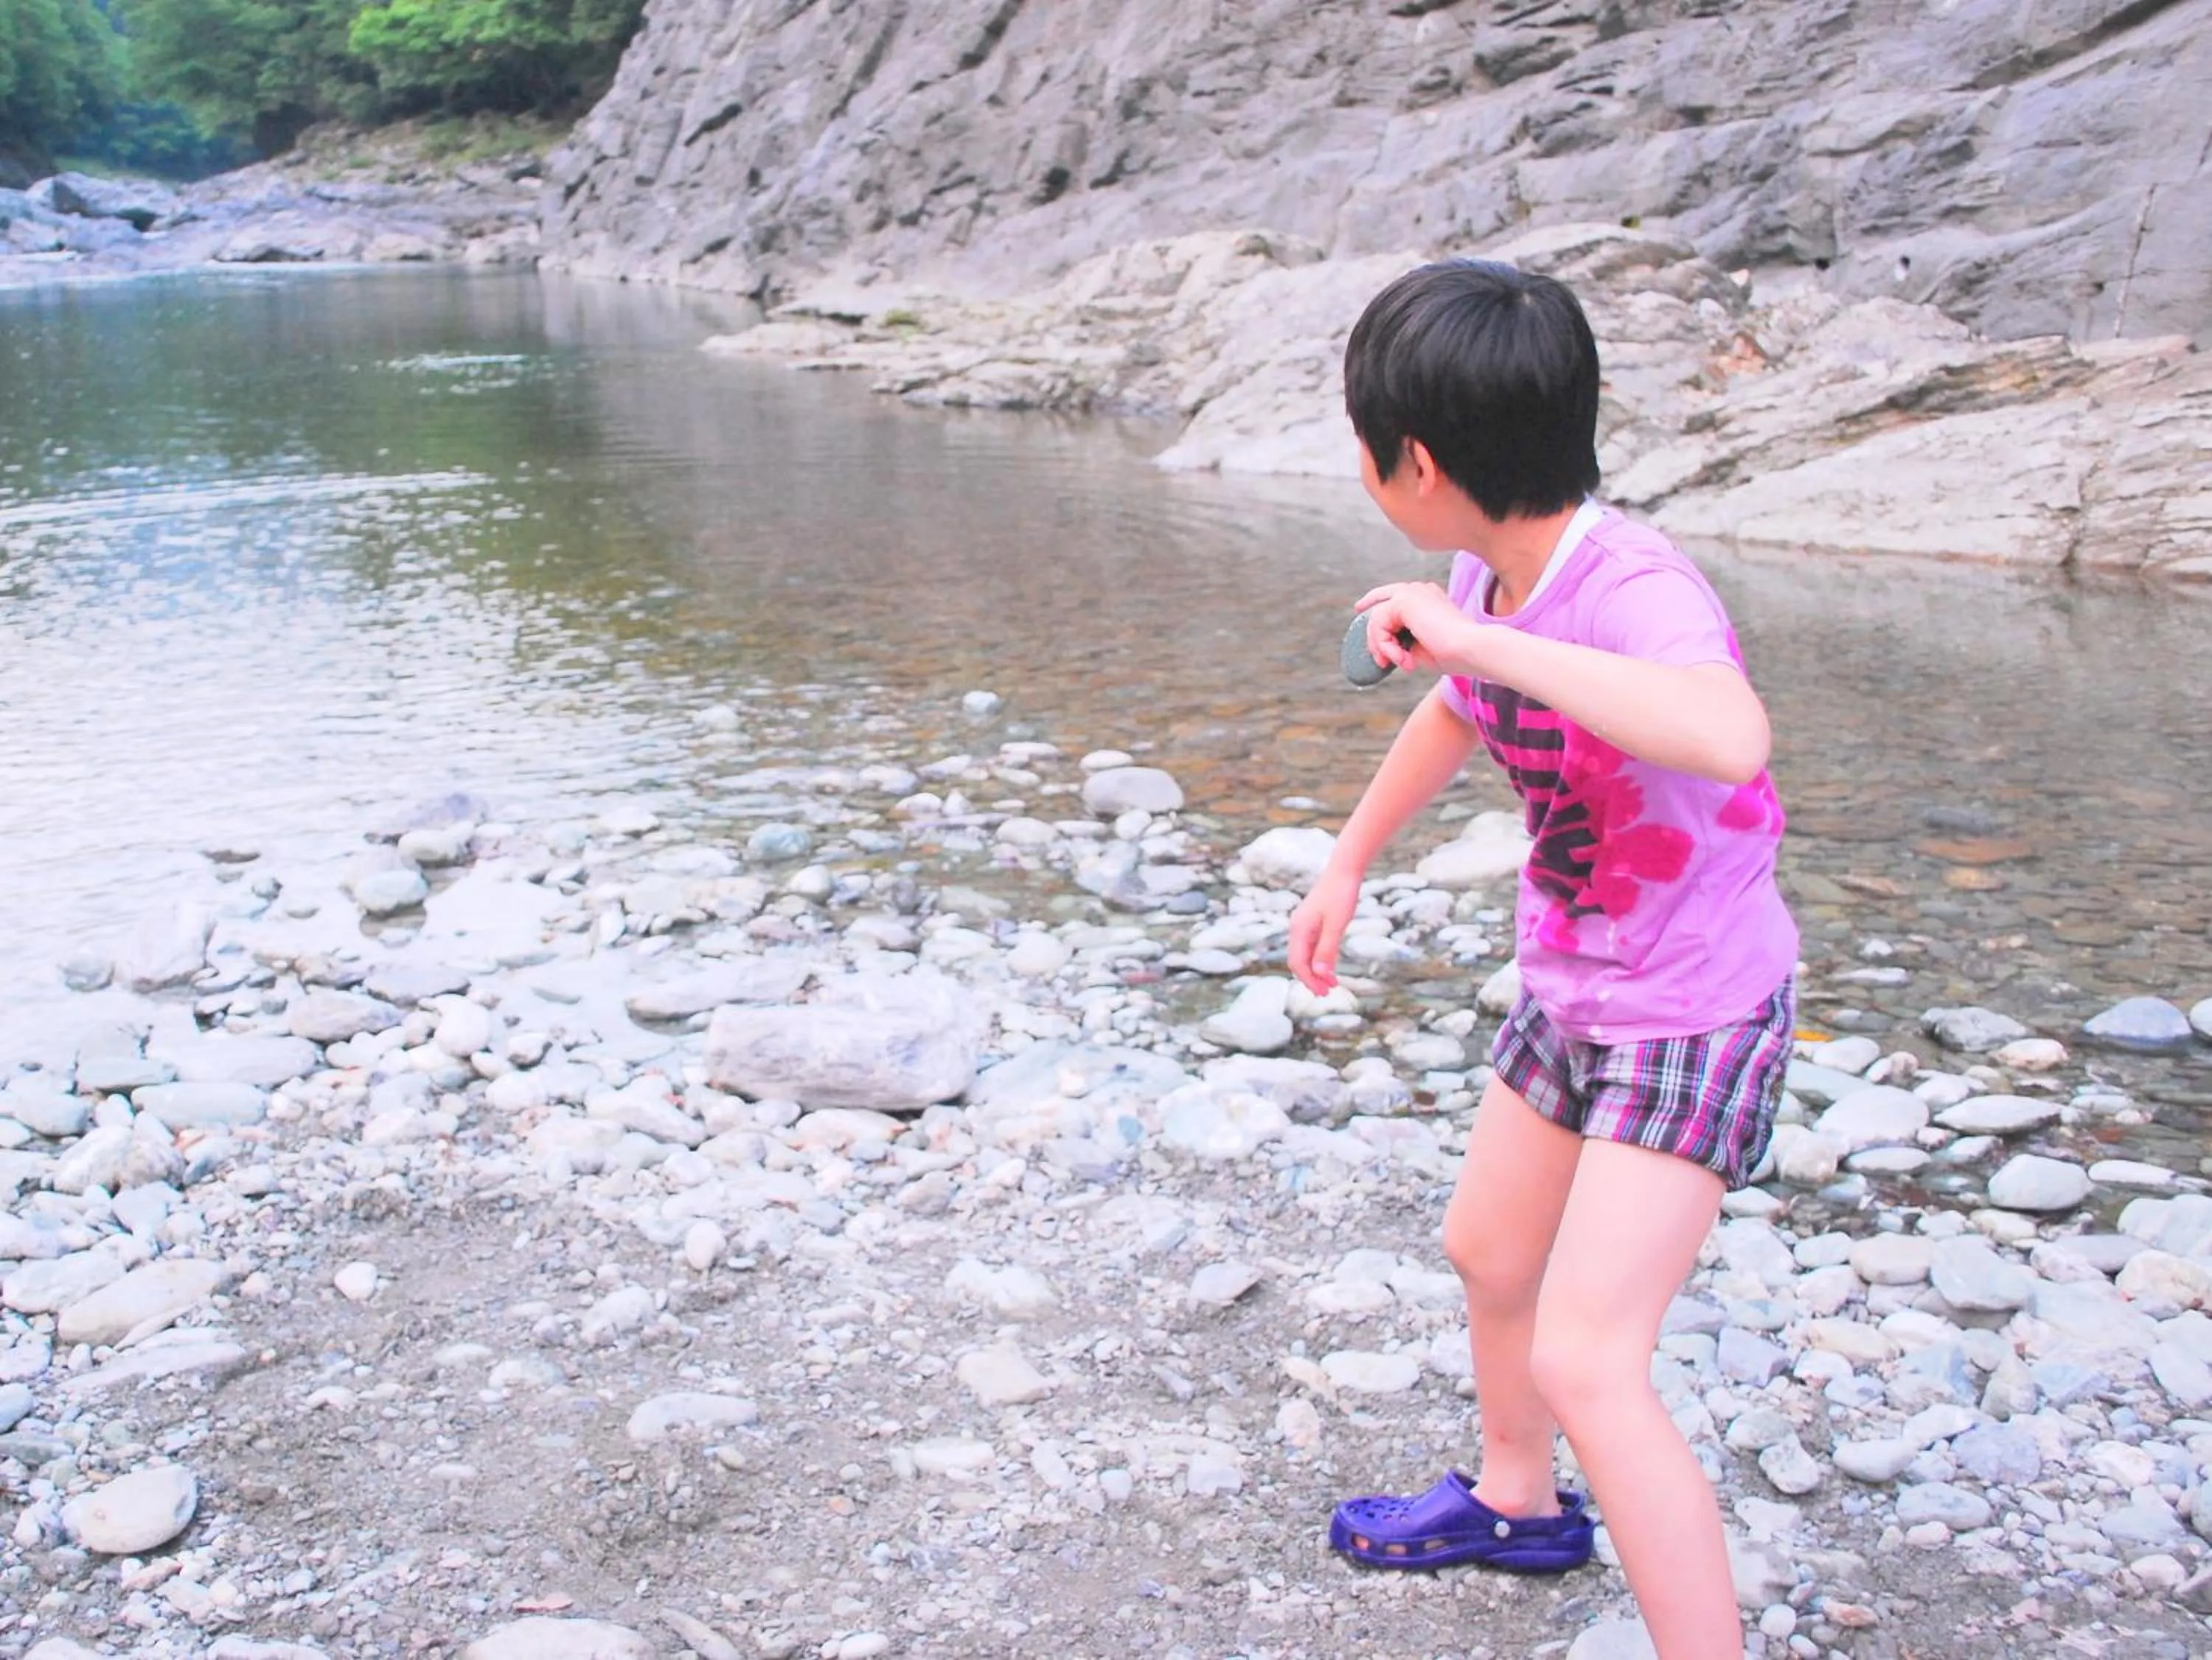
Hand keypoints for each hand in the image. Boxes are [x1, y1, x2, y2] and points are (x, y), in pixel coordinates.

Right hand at [1287, 866, 1362, 995]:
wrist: (1344, 870)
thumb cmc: (1341, 895)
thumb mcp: (1337, 925)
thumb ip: (1328, 950)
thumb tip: (1322, 975)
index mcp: (1299, 929)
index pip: (1298, 963)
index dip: (1309, 980)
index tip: (1325, 992)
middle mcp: (1297, 928)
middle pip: (1298, 961)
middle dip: (1311, 979)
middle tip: (1328, 993)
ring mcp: (1304, 925)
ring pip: (1304, 955)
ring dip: (1316, 971)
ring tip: (1331, 984)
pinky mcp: (1312, 922)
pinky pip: (1311, 946)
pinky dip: (1319, 959)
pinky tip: (1330, 966)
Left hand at [1356, 582, 1477, 677]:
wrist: (1470, 649)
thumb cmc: (1454, 655)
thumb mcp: (1421, 649)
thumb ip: (1402, 643)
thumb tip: (1383, 648)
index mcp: (1428, 598)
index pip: (1394, 597)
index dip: (1374, 603)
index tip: (1360, 612)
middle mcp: (1419, 589)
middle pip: (1380, 601)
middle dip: (1373, 632)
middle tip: (1379, 660)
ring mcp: (1412, 591)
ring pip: (1377, 617)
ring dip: (1383, 646)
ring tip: (1402, 663)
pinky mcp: (1404, 599)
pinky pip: (1378, 622)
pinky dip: (1384, 644)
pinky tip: (1400, 657)